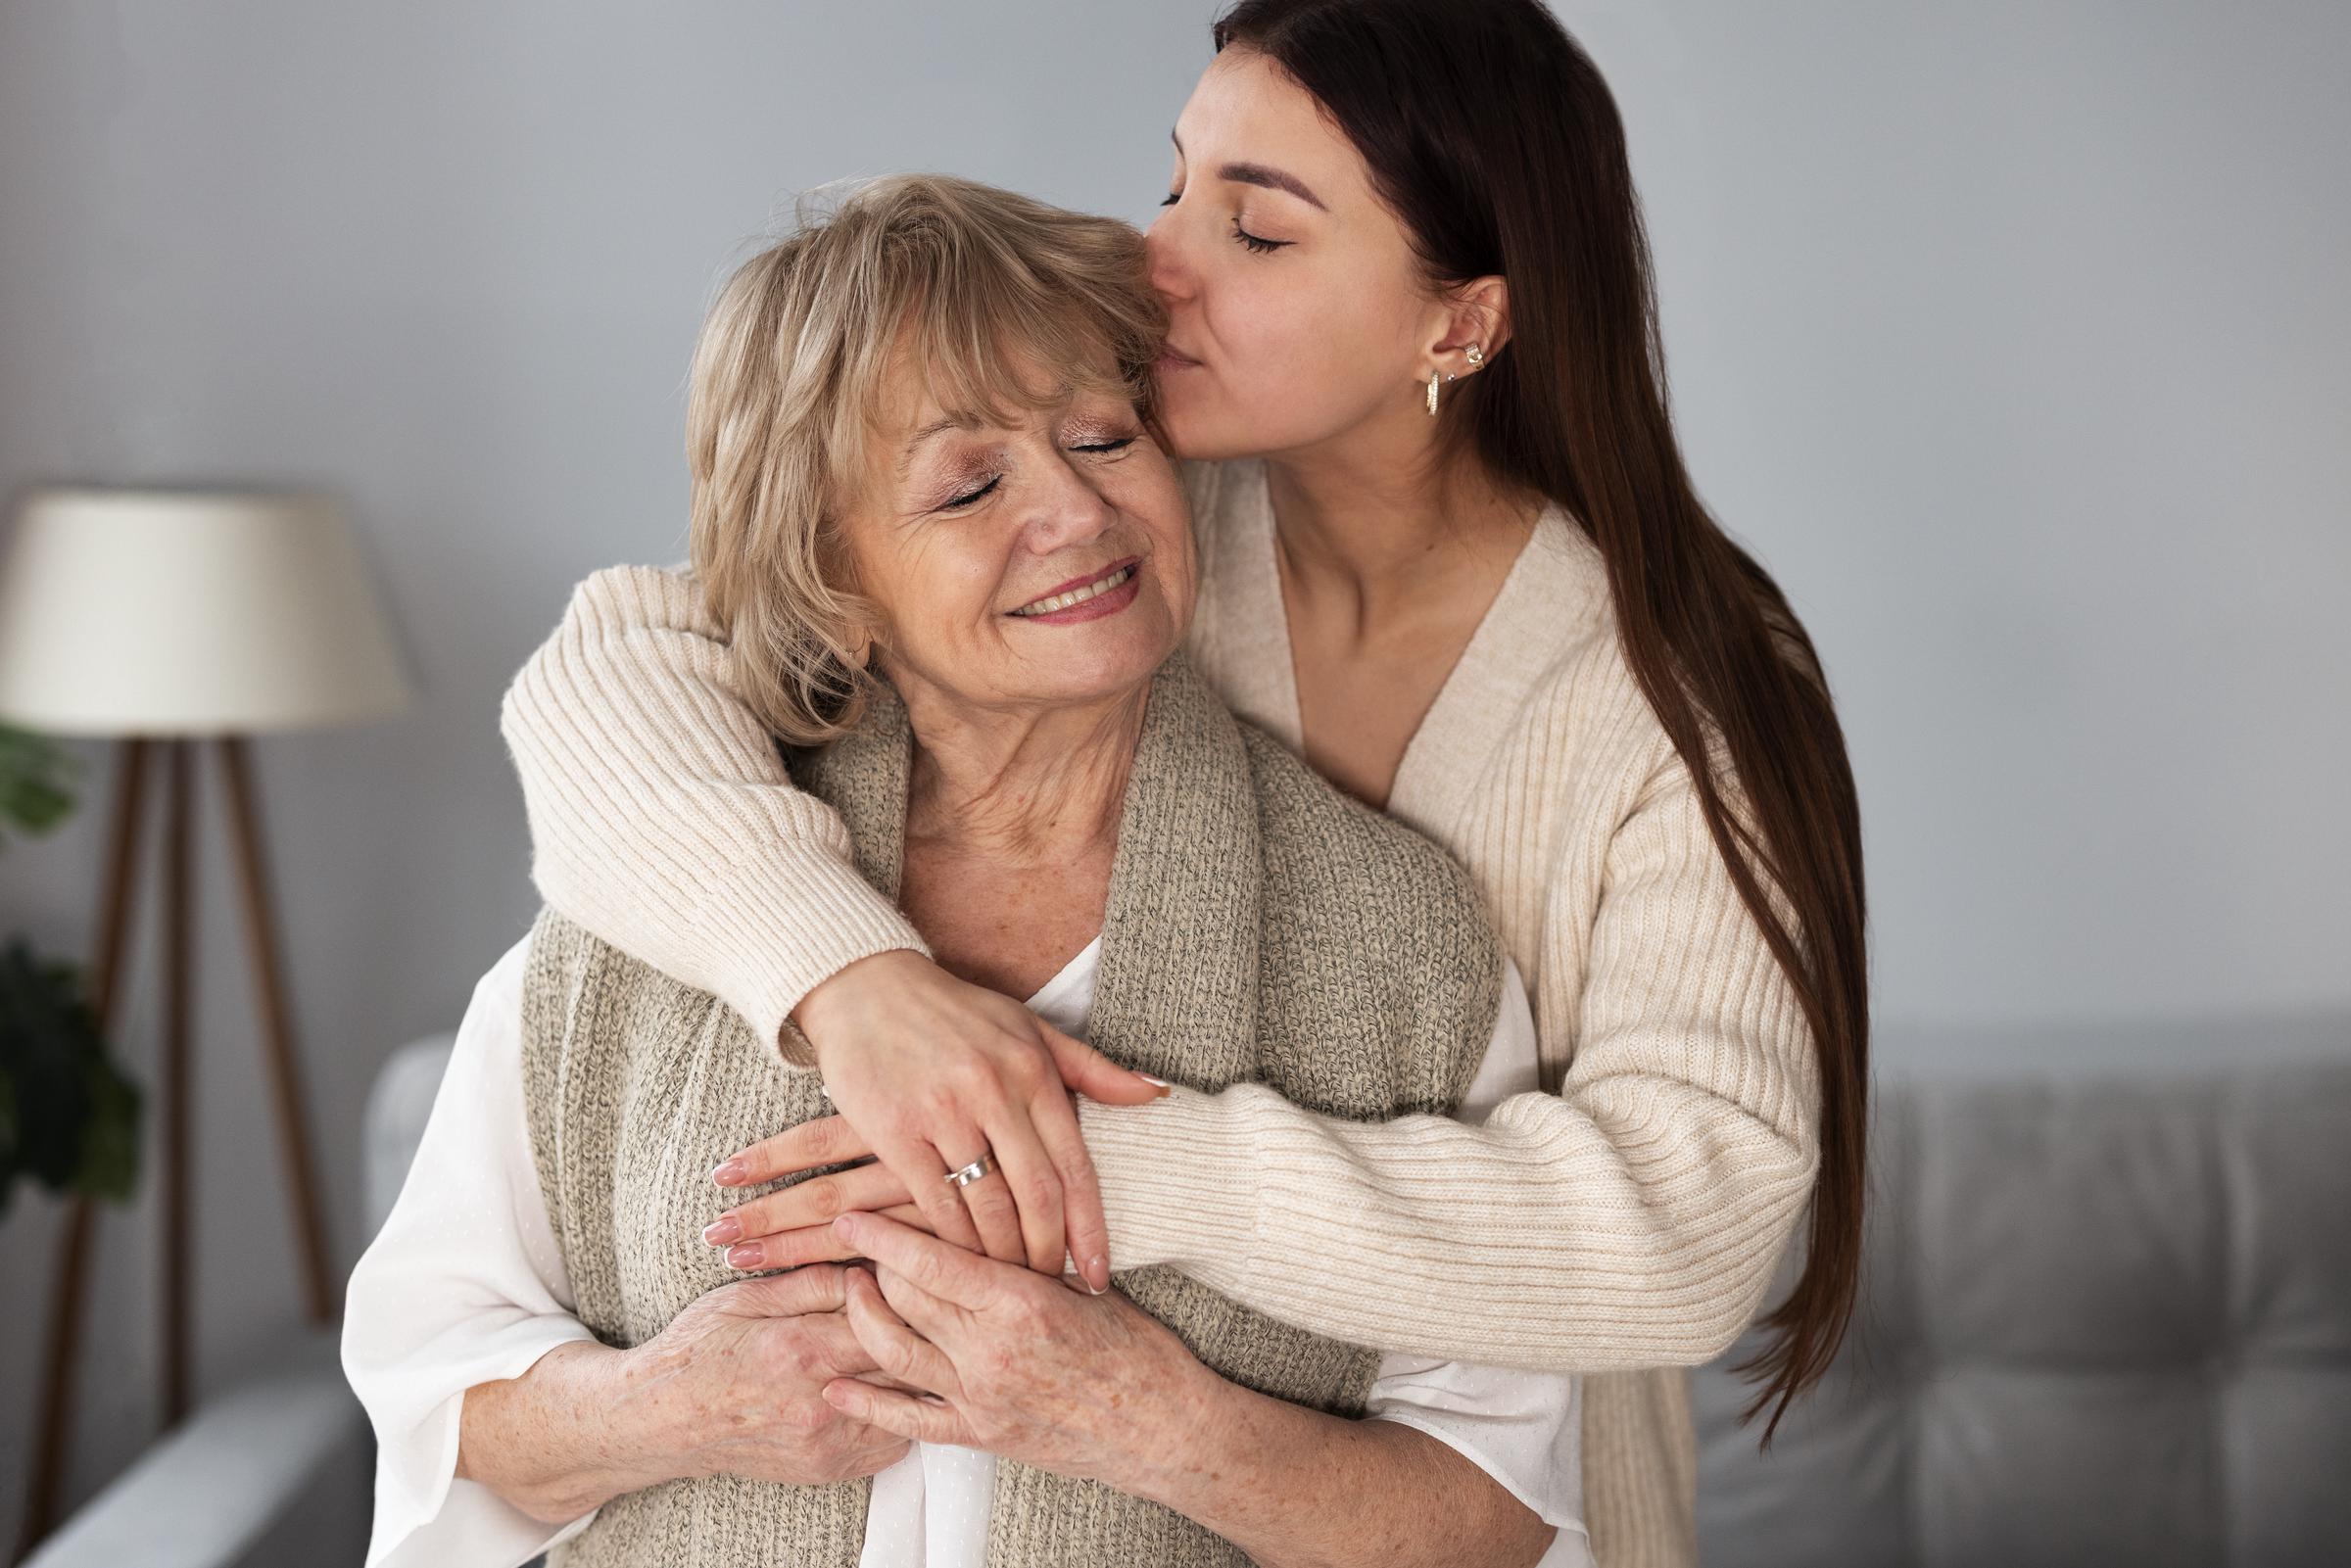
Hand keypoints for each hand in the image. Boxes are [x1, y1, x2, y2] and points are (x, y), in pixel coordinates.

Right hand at [623, 1264, 915, 1486]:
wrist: (665, 1419)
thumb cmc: (700, 1350)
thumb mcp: (748, 1296)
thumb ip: (815, 1280)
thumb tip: (870, 1263)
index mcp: (801, 1352)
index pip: (890, 1320)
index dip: (906, 1294)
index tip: (903, 1278)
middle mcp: (819, 1405)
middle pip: (908, 1365)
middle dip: (922, 1334)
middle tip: (925, 1310)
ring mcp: (827, 1445)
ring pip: (909, 1407)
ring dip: (917, 1376)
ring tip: (914, 1347)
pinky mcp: (829, 1469)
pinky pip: (894, 1444)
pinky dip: (900, 1413)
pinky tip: (887, 1387)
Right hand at [773, 950, 1169, 1292]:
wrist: (866, 988)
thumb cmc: (957, 1014)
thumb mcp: (1029, 1030)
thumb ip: (1092, 1069)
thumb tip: (1156, 1093)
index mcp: (1033, 1069)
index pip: (1074, 1165)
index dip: (1091, 1228)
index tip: (1099, 1274)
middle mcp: (993, 1090)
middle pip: (1036, 1195)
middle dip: (1049, 1252)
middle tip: (1053, 1290)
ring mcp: (943, 1111)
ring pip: (986, 1205)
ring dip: (1002, 1255)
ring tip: (1011, 1283)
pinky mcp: (895, 1129)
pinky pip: (934, 1202)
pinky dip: (953, 1240)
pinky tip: (962, 1260)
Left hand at [818, 1211, 1214, 1492]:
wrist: (1162, 1428)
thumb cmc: (1137, 1351)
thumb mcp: (1086, 1285)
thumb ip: (1030, 1257)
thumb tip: (986, 1215)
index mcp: (1021, 1302)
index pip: (932, 1261)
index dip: (883, 1236)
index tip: (852, 1215)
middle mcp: (991, 1350)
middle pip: (904, 1299)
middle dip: (871, 1266)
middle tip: (855, 1244)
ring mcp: (981, 1396)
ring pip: (893, 1352)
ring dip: (861, 1318)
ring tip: (849, 1291)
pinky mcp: (980, 1434)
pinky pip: (909, 1420)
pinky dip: (867, 1404)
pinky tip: (837, 1389)